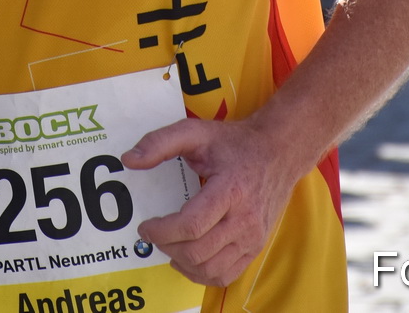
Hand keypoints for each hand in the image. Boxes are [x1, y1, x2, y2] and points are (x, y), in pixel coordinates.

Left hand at [121, 116, 299, 287]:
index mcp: (231, 190)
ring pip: (209, 269)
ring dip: (181, 262)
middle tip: (154, 233)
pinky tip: (188, 258)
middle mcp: (245, 219)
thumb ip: (160, 143)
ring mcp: (253, 237)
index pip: (192, 225)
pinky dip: (201, 274)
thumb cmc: (235, 143)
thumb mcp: (196, 132)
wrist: (278, 153)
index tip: (145, 226)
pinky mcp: (255, 247)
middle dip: (166, 246)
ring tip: (169, 245)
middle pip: (198, 251)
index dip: (162, 231)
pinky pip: (225, 276)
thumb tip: (129, 160)